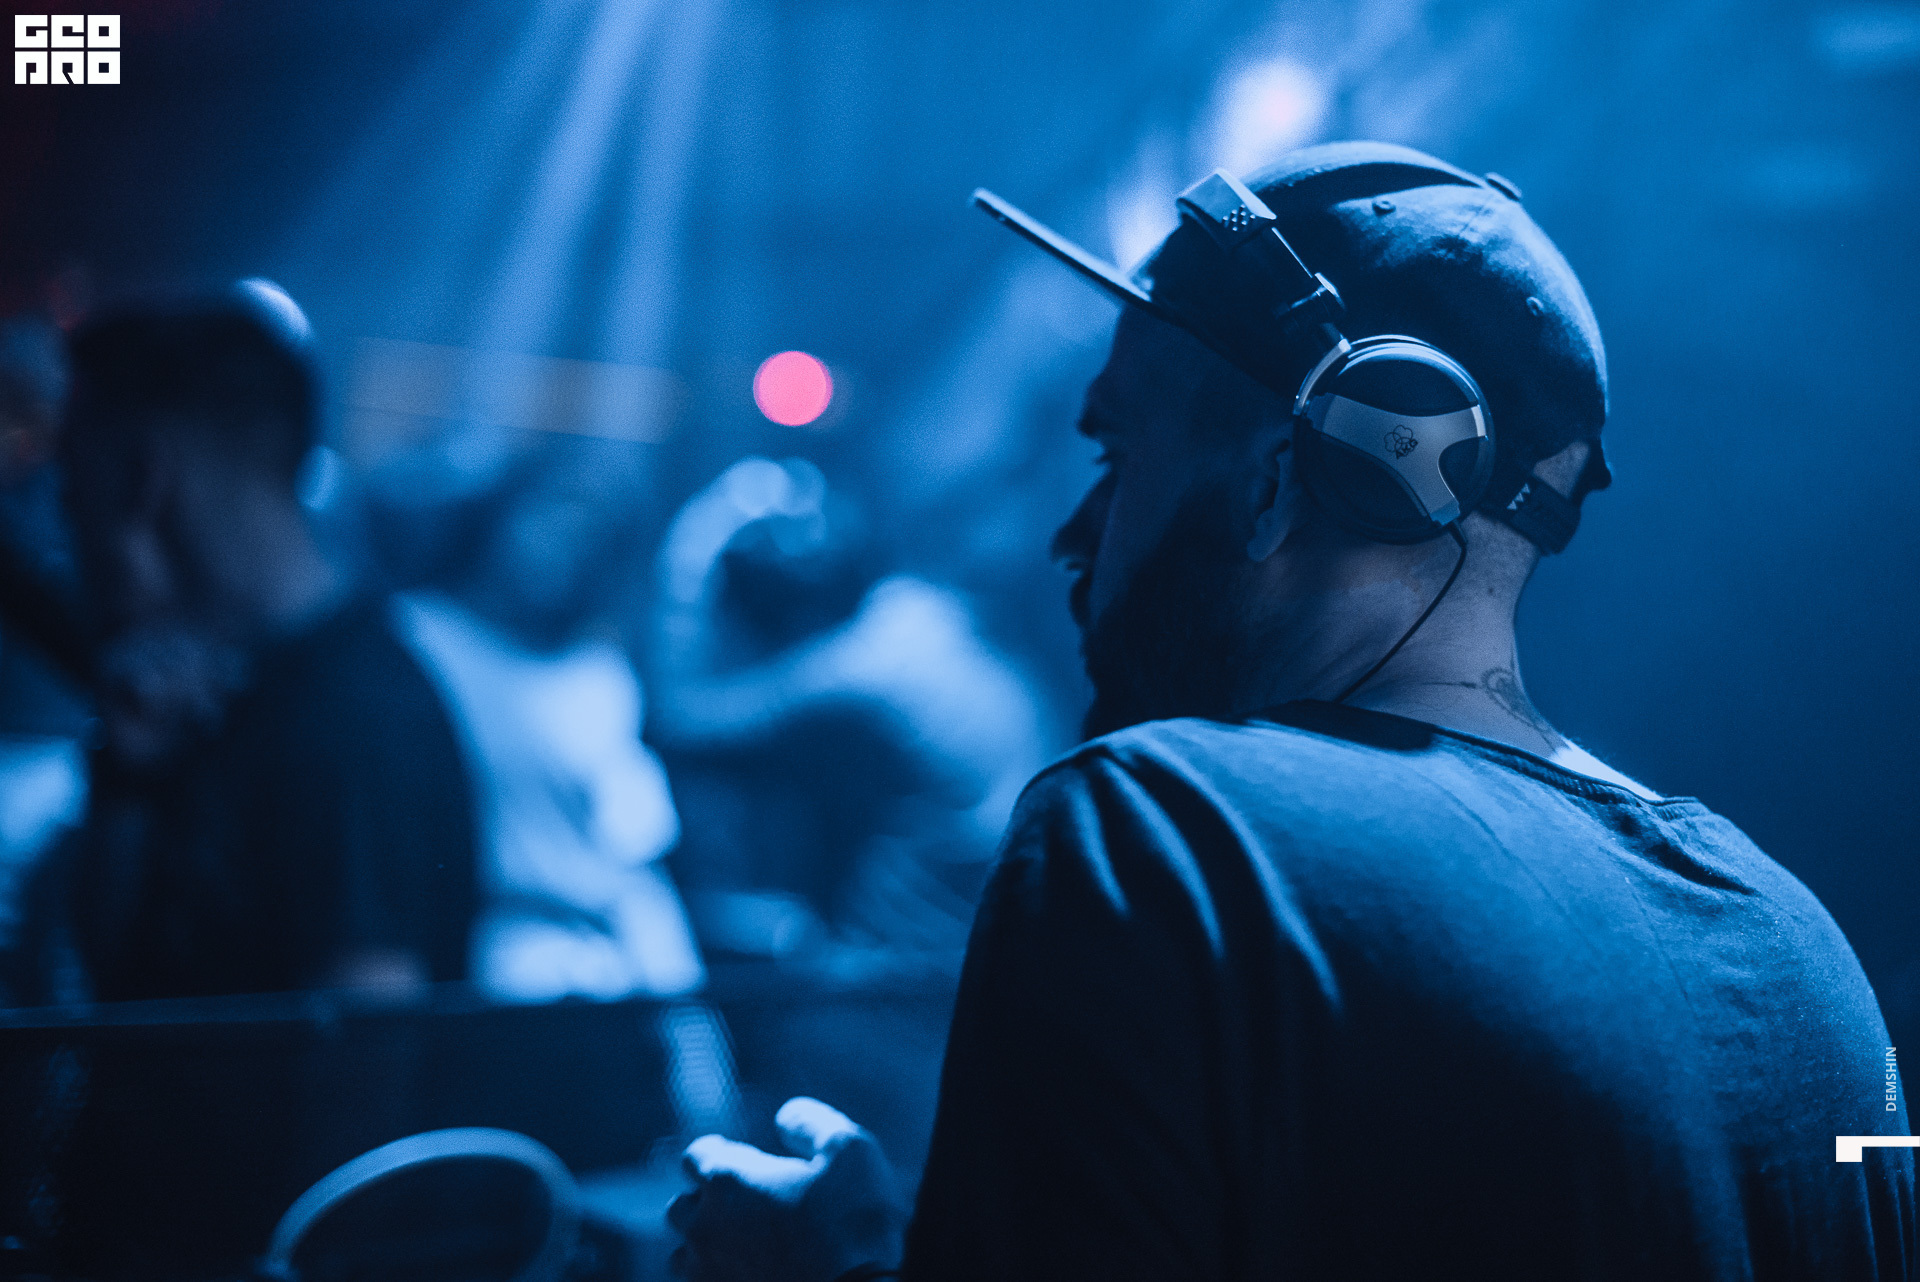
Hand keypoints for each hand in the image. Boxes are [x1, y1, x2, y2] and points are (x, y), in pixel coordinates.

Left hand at [668, 1097, 905, 1281]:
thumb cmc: (856, 1223)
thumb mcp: (850, 1149)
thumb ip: (811, 1123)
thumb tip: (784, 1116)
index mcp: (728, 1181)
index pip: (696, 1155)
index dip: (720, 1153)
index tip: (745, 1160)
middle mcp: (705, 1227)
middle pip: (681, 1207)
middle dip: (706, 1201)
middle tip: (746, 1203)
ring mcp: (708, 1273)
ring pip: (684, 1255)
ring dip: (706, 1245)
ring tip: (743, 1245)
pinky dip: (719, 1276)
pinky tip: (751, 1273)